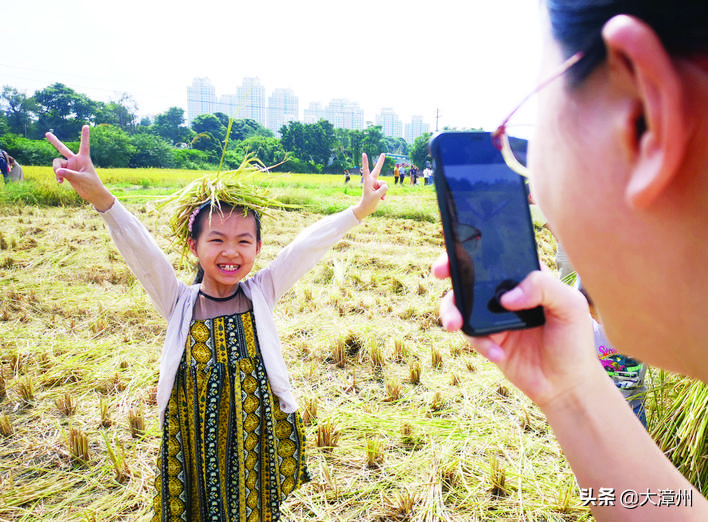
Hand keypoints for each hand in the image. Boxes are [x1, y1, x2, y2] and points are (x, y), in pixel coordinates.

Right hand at [46, 125, 114, 211]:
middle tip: (46, 133)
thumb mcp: (82, 178)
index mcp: (84, 158)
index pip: (84, 144)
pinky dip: (57, 176)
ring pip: (57, 163)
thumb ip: (69, 174)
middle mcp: (75, 160)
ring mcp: (70, 166)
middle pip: (63, 149)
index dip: (84, 135)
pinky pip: (57, 171)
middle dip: (54, 141)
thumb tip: (57, 171)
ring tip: (59, 178)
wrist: (92, 194)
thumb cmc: (92, 185)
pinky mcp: (66, 173)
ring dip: (56, 169)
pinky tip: (60, 182)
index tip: (86, 125)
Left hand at [352, 152, 387, 219]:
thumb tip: (386, 185)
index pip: (366, 169)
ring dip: (383, 192)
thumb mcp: (377, 196)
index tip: (364, 154)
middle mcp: (372, 181)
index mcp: (367, 181)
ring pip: (384, 184)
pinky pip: (385, 189)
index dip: (365, 162)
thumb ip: (383, 189)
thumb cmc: (368, 202)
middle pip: (378, 170)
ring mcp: (375, 184)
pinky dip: (384, 194)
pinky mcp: (379, 188)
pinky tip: (381, 199)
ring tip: (379, 197)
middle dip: (381, 162)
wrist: (367, 209)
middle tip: (383, 154)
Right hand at [432, 251, 600, 409]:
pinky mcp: (487, 340)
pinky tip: (499, 355)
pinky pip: (471, 334)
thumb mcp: (570, 306)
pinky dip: (480, 344)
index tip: (461, 248)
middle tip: (440, 271)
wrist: (567, 385)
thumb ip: (544, 287)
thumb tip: (507, 296)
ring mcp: (494, 317)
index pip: (498, 257)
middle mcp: (506, 294)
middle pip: (470, 275)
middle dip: (450, 269)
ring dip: (451, 310)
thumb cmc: (574, 341)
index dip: (476, 249)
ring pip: (461, 304)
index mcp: (525, 278)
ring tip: (454, 324)